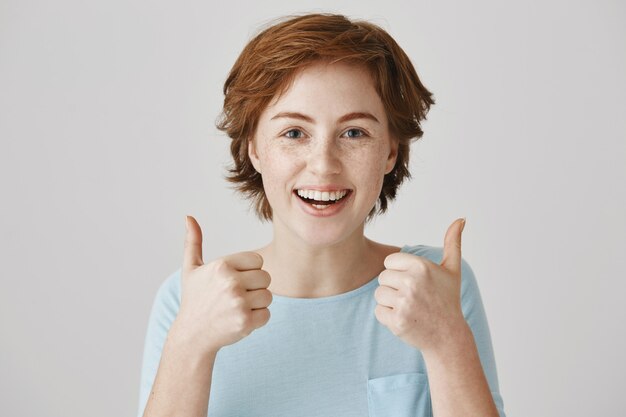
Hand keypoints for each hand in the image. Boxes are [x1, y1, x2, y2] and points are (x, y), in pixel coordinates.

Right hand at [175, 215, 272, 353]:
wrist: (192, 335)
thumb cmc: (194, 299)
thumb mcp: (191, 269)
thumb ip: (193, 242)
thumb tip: (188, 217)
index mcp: (222, 265)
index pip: (258, 261)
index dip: (249, 271)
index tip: (234, 280)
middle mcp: (230, 282)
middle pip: (266, 277)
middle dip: (254, 287)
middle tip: (236, 296)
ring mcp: (239, 303)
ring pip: (268, 296)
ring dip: (257, 304)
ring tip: (237, 308)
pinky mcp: (245, 322)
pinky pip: (267, 314)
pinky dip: (257, 319)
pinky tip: (239, 320)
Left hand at [374, 218, 466, 352]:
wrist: (448, 336)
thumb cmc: (448, 300)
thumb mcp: (452, 270)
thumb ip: (453, 242)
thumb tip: (461, 219)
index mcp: (421, 267)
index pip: (390, 262)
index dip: (399, 272)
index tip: (414, 282)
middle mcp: (412, 283)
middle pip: (383, 277)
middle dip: (394, 287)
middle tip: (413, 298)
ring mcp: (404, 303)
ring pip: (379, 294)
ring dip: (390, 302)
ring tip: (409, 307)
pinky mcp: (396, 321)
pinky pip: (378, 311)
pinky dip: (388, 317)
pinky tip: (405, 318)